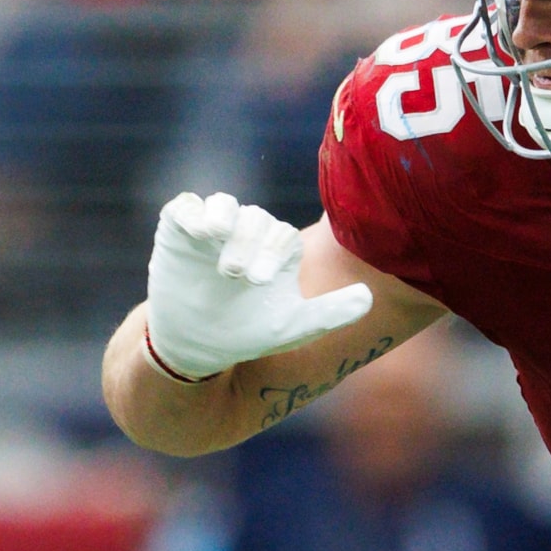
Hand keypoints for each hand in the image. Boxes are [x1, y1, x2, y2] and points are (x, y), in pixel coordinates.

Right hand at [144, 192, 372, 382]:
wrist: (195, 345)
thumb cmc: (246, 334)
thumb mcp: (292, 327)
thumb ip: (331, 312)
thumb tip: (370, 298)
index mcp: (275, 251)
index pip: (282, 235)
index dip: (272, 252)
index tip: (259, 283)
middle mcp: (247, 234)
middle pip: (255, 219)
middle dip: (247, 243)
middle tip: (235, 275)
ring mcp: (213, 229)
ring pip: (225, 205)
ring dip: (223, 219)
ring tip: (215, 239)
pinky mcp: (180, 228)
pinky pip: (188, 206)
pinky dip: (193, 213)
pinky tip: (197, 232)